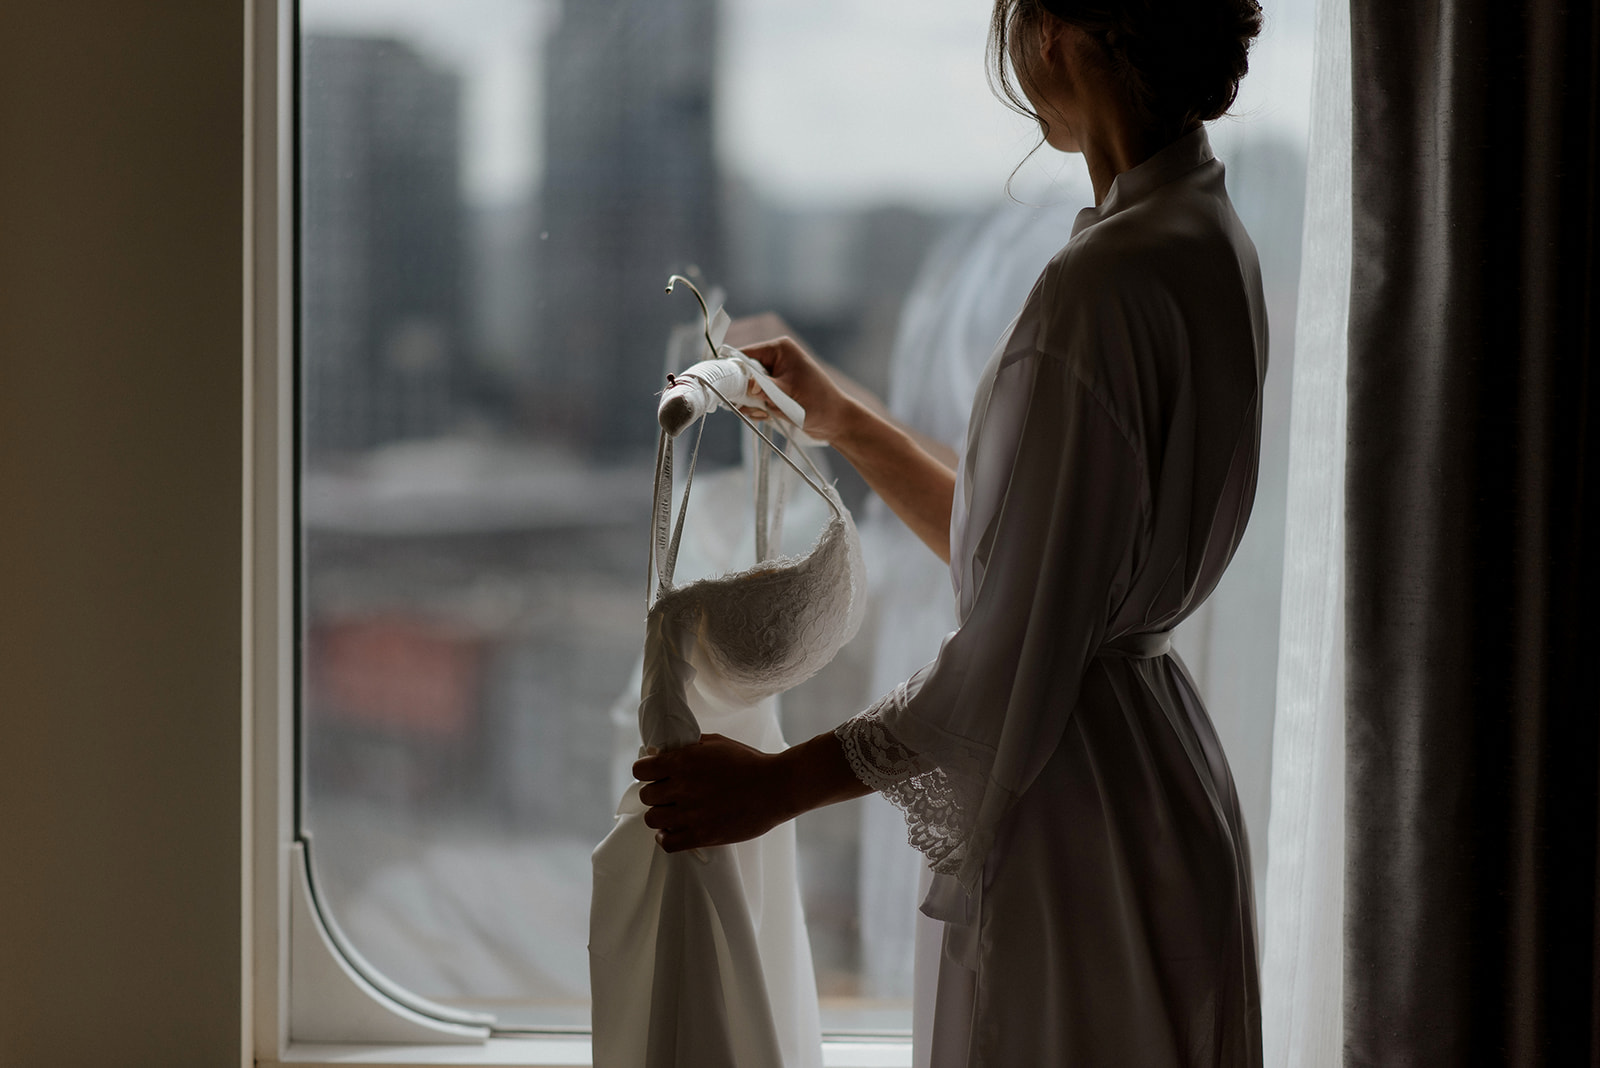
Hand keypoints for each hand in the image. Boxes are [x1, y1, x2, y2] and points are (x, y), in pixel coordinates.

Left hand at [633, 734, 795, 852]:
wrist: (776, 787)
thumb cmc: (749, 762)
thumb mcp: (717, 743)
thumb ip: (688, 746)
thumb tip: (665, 752)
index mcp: (683, 762)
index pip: (641, 770)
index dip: (646, 771)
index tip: (653, 774)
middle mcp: (682, 788)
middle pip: (646, 797)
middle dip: (655, 794)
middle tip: (669, 794)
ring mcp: (691, 814)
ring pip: (652, 820)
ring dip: (660, 815)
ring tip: (672, 813)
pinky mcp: (702, 835)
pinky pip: (667, 843)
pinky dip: (666, 838)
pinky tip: (673, 831)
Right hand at [734, 333, 856, 444]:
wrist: (835, 422)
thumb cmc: (818, 403)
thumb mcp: (788, 395)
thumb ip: (765, 389)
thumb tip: (746, 385)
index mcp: (780, 349)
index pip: (745, 355)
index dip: (733, 371)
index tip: (726, 388)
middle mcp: (775, 359)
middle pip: (744, 373)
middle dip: (745, 392)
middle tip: (753, 407)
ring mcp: (774, 376)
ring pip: (748, 388)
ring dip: (752, 404)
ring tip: (766, 413)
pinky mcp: (775, 391)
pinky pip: (756, 398)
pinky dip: (757, 409)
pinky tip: (768, 416)